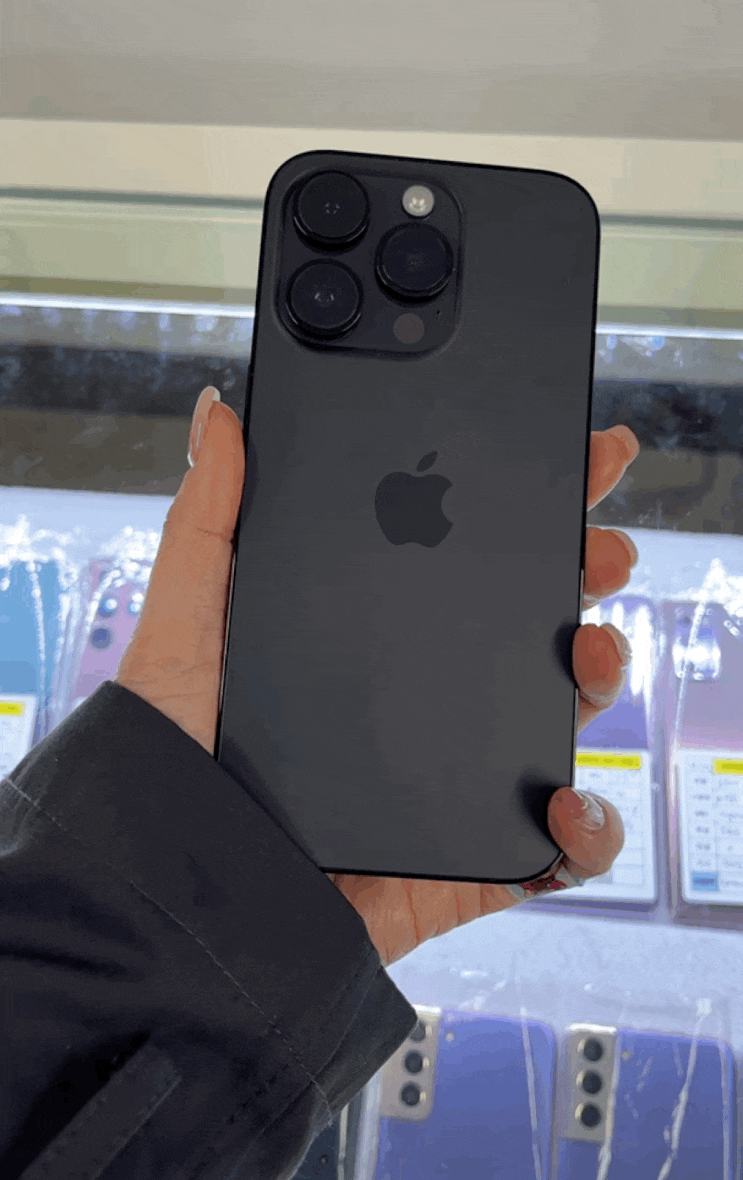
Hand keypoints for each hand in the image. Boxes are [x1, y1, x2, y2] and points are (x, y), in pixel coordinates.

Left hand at [117, 388, 639, 966]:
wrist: (169, 897)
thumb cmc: (164, 762)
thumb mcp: (183, 626)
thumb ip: (207, 521)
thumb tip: (215, 412)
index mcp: (369, 640)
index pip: (464, 558)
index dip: (527, 511)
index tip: (572, 464)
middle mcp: (419, 701)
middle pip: (530, 627)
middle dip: (583, 576)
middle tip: (599, 546)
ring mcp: (449, 781)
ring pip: (558, 722)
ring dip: (598, 679)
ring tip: (590, 651)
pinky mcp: (462, 863)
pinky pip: (553, 852)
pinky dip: (588, 831)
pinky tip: (568, 802)